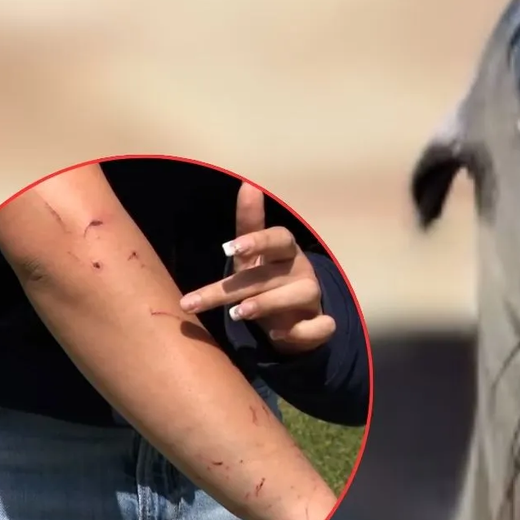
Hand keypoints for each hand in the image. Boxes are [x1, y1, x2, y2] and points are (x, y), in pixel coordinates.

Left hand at [179, 182, 336, 353]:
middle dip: (234, 288)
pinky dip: (302, 332)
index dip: (258, 241)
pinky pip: (320, 326)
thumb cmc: (268, 279)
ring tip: (238, 313)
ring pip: (301, 295)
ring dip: (269, 303)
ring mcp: (313, 299)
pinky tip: (277, 336)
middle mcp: (302, 272)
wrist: (294, 318)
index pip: (280, 238)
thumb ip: (249, 224)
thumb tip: (248, 183)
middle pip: (271, 275)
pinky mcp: (320, 325)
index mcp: (286, 252)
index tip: (228, 249)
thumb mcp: (253, 255)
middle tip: (198, 300)